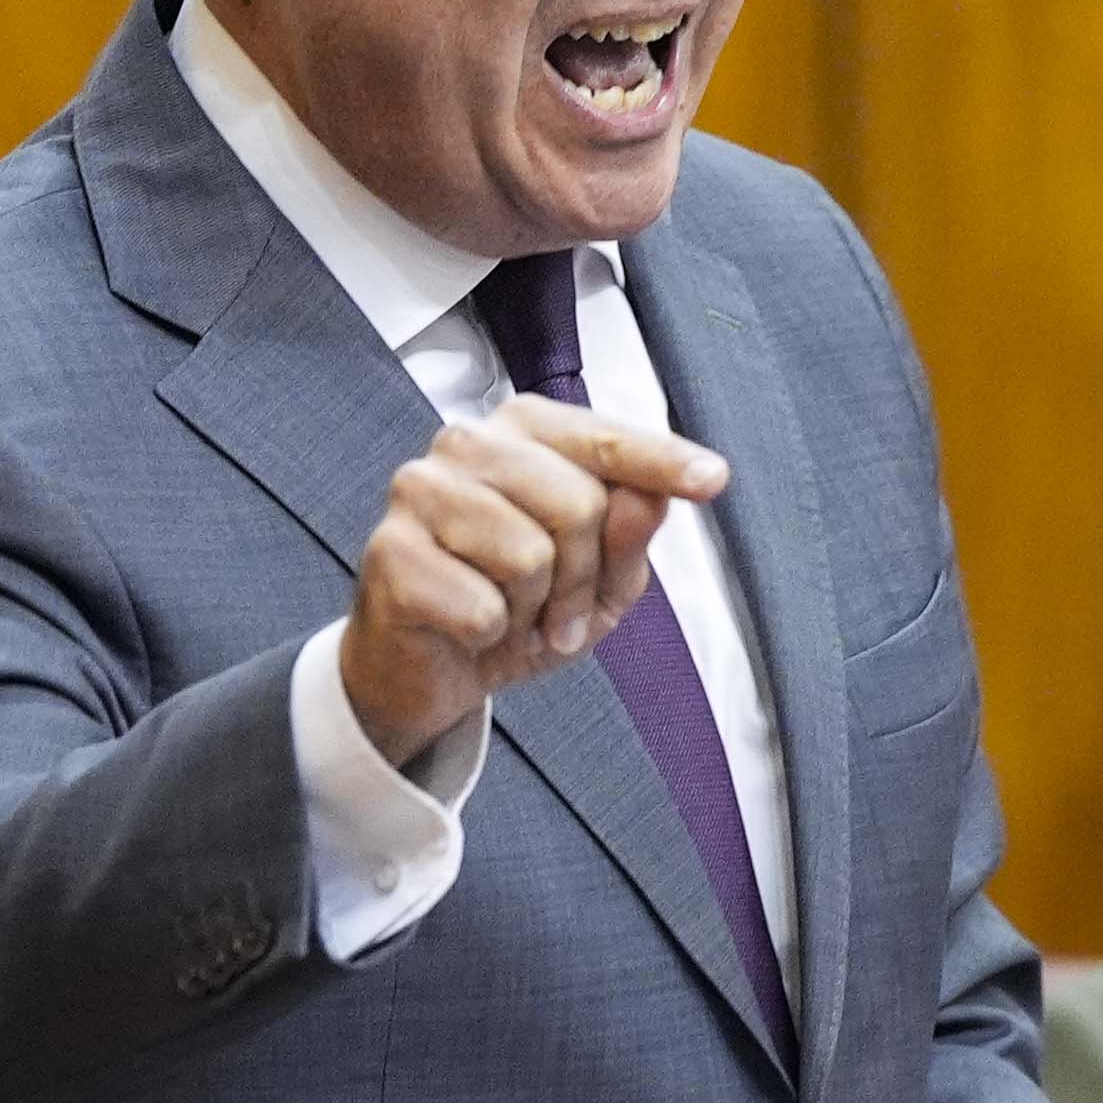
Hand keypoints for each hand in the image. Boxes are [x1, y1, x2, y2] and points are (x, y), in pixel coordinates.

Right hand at [334, 397, 731, 769]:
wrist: (426, 670)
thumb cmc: (515, 606)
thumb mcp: (599, 581)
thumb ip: (630, 537)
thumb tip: (650, 501)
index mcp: (524, 432)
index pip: (606, 439)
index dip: (661, 461)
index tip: (713, 479)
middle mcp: (467, 443)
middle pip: (578, 505)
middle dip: (584, 577)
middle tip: (558, 613)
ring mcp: (420, 490)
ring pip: (530, 554)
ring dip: (534, 609)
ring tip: (511, 616)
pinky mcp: (389, 551)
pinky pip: (482, 608)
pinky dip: (490, 636)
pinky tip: (467, 628)